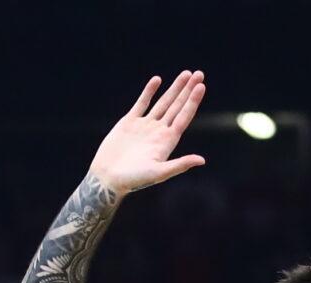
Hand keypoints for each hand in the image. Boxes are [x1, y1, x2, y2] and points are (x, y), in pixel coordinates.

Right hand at [89, 72, 207, 194]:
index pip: (184, 117)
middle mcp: (158, 131)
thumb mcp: (158, 173)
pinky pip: (142, 103)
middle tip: (199, 74)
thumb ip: (180, 165)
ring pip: (163, 102)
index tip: (201, 86)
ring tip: (186, 74)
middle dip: (187, 90)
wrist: (108, 178)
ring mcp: (145, 126)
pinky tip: (157, 80)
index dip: (193, 101)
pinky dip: (149, 92)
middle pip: (177, 106)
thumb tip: (202, 160)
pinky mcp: (129, 122)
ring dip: (174, 88)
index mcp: (167, 142)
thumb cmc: (133, 180)